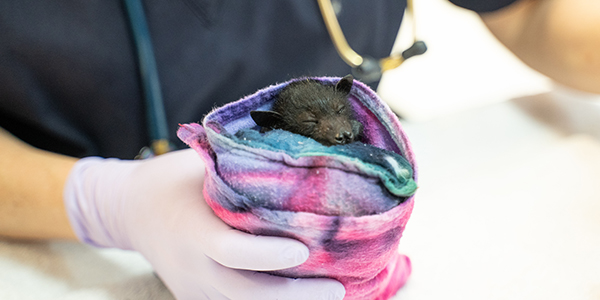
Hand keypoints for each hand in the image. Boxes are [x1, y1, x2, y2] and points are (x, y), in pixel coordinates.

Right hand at [64, 149, 344, 299]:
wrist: (129, 211)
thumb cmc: (173, 181)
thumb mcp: (201, 167)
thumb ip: (240, 172)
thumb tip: (298, 159)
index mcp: (192, 231)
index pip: (231, 251)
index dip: (267, 255)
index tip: (304, 249)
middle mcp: (192, 268)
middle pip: (244, 295)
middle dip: (294, 297)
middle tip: (337, 287)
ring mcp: (193, 289)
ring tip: (329, 292)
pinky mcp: (197, 298)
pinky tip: (300, 294)